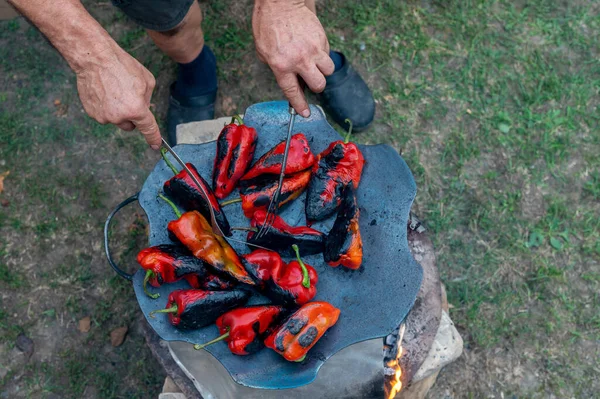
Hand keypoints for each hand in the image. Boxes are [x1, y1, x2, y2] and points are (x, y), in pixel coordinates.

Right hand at [75, 45, 161, 148]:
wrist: (94, 58)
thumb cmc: (122, 66)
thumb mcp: (147, 80)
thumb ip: (147, 99)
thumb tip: (144, 109)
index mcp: (136, 110)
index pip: (148, 129)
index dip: (153, 138)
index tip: (155, 145)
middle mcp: (119, 117)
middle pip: (130, 126)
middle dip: (132, 116)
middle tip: (128, 97)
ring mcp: (104, 116)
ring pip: (116, 120)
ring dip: (118, 111)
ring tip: (114, 90)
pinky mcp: (92, 113)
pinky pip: (104, 115)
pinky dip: (105, 107)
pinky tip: (103, 91)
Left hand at [253, 0, 333, 115]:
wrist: (280, 2)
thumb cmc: (267, 24)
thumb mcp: (263, 50)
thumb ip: (276, 66)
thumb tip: (289, 77)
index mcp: (281, 65)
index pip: (293, 92)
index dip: (300, 105)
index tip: (306, 113)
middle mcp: (299, 60)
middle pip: (318, 84)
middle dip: (316, 86)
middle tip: (311, 80)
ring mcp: (313, 49)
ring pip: (328, 70)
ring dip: (323, 70)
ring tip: (315, 63)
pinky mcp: (321, 38)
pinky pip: (327, 52)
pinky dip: (322, 53)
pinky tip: (312, 46)